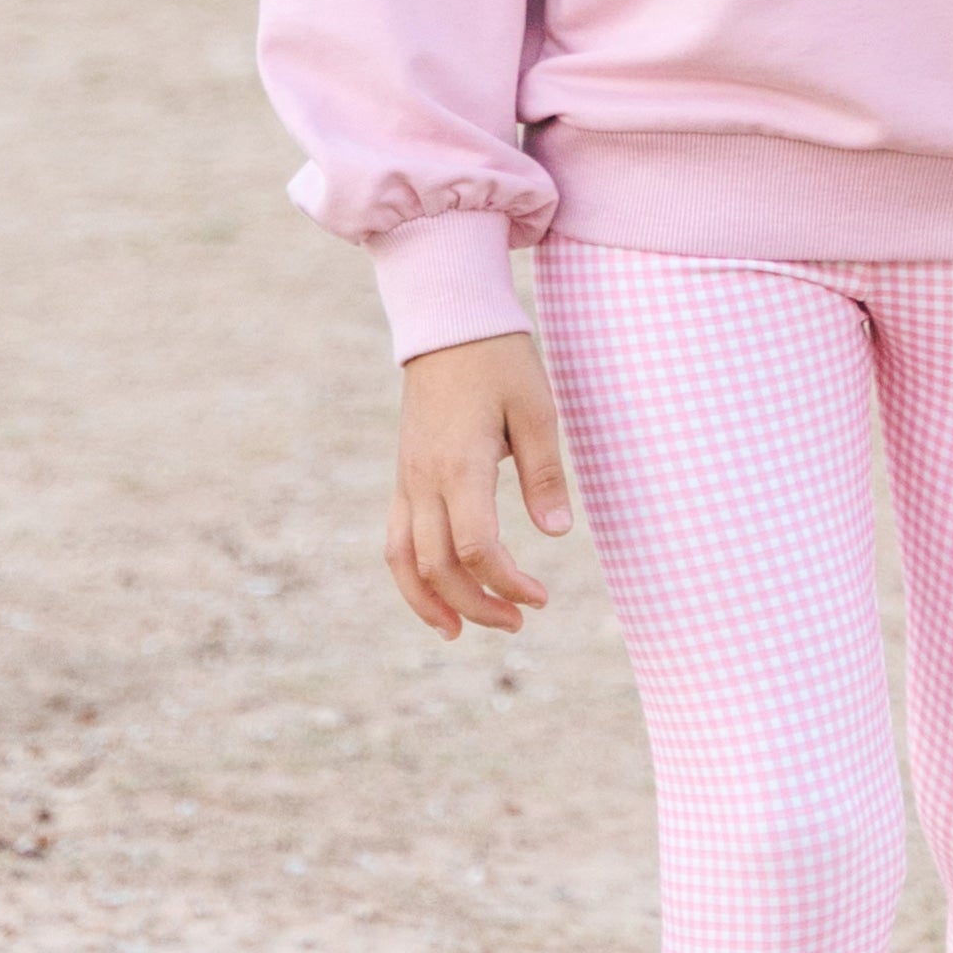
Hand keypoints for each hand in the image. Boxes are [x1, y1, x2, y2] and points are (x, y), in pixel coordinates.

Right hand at [385, 327, 572, 640]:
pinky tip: (436, 594)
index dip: (508, 583)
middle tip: (520, 620)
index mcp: (460, 465)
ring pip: (403, 561)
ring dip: (431, 603)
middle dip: (478, 605)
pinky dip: (410, 577)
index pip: (475, 548)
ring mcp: (406, 480)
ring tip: (462, 631)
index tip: (542, 596)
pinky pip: (395, 539)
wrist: (447, 322)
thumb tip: (556, 534)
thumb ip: (544, 472)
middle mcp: (423, 480)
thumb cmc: (499, 360)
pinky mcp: (403, 477)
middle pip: (438, 567)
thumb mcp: (536, 408)